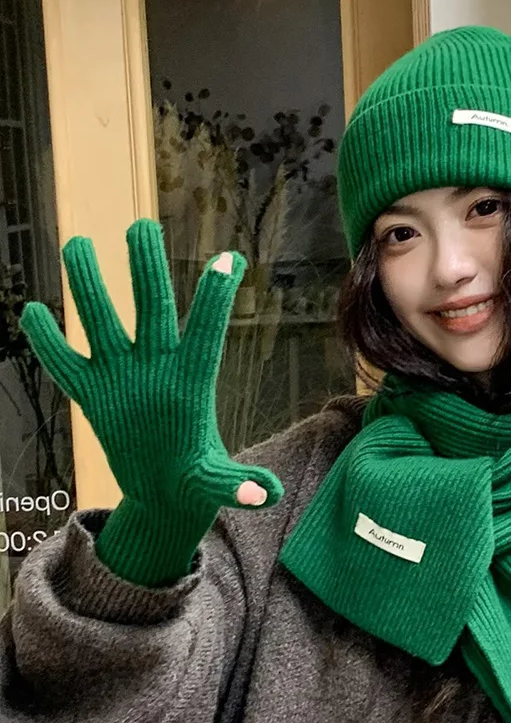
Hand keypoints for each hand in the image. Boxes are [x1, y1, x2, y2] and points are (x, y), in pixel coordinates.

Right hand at [20, 219, 283, 584]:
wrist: (166, 491)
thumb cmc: (197, 480)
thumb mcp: (214, 482)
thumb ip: (236, 484)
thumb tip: (266, 495)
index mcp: (192, 379)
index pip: (206, 331)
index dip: (215, 298)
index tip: (231, 258)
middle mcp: (156, 366)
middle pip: (151, 307)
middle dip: (146, 268)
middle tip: (141, 226)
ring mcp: (122, 375)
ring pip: (102, 320)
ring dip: (88, 284)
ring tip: (76, 242)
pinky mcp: (93, 393)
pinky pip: (65, 362)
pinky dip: (48, 341)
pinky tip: (32, 311)